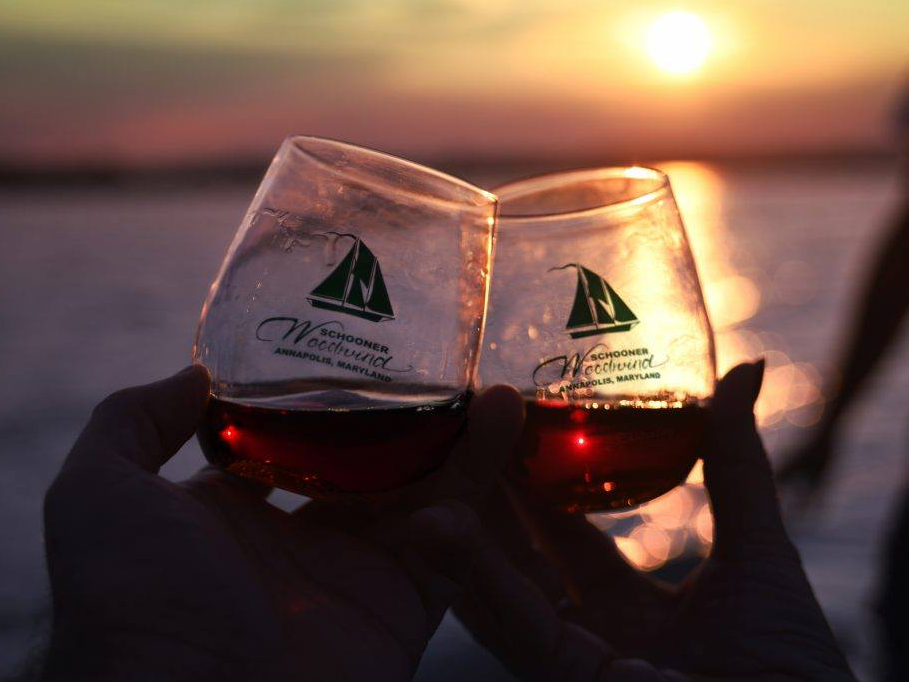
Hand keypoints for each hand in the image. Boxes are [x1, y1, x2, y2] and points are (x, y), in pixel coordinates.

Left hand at [42, 366, 523, 680]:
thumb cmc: (132, 603)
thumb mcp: (96, 493)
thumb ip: (130, 422)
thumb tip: (198, 374)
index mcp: (231, 513)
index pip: (292, 441)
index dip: (328, 400)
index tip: (363, 351)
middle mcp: (297, 540)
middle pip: (370, 465)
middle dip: (411, 419)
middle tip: (446, 367)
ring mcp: (353, 575)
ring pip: (425, 497)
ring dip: (466, 444)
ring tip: (499, 391)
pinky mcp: (401, 607)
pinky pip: (454, 547)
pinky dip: (481, 492)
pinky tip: (504, 430)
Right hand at [455, 362, 856, 680]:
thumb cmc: (793, 669)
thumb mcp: (759, 548)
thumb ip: (737, 462)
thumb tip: (745, 370)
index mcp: (635, 609)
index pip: (566, 537)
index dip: (534, 485)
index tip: (505, 428)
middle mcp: (593, 634)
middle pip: (519, 558)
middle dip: (484, 499)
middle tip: (451, 433)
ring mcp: (572, 663)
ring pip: (499, 588)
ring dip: (458, 532)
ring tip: (425, 468)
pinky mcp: (563, 681)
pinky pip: (513, 625)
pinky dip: (472, 576)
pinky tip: (435, 526)